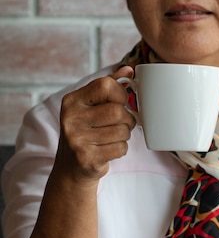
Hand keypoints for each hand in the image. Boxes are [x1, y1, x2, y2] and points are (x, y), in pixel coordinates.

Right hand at [55, 66, 135, 184]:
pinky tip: (109, 149)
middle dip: (127, 119)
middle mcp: (71, 117)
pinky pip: (121, 148)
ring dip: (125, 135)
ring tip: (113, 137)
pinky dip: (121, 149)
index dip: (121, 94)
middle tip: (121, 124)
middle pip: (118, 111)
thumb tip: (129, 70)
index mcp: (72, 100)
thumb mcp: (92, 106)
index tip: (120, 102)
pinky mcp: (87, 157)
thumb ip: (108, 87)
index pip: (106, 85)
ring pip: (122, 131)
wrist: (71, 167)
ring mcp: (77, 138)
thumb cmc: (87, 132)